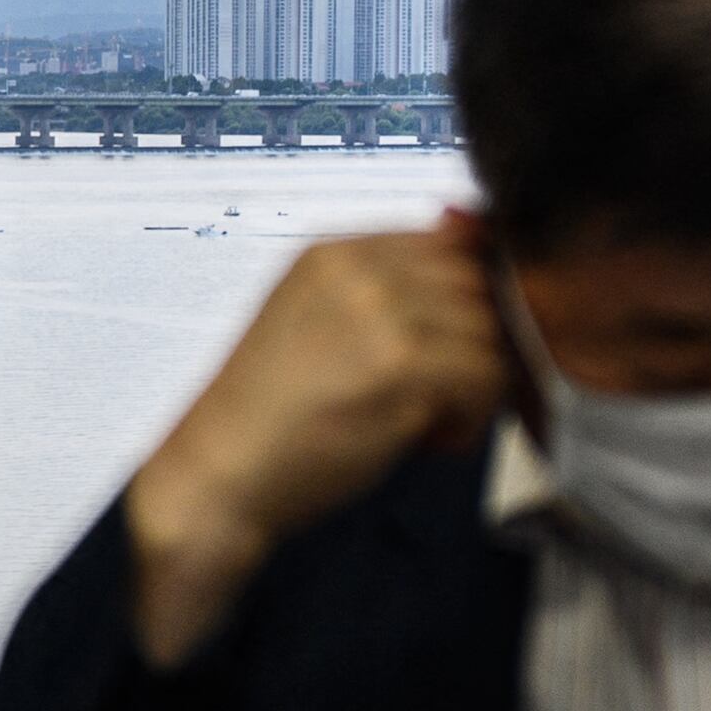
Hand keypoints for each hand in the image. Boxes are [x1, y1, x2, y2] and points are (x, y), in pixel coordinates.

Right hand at [119, 211, 506, 666]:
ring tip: (426, 420)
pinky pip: (485, 377)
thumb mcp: (322, 319)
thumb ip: (392, 285)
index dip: (463, 303)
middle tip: (436, 392)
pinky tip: (429, 439)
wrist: (222, 472)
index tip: (439, 349)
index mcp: (336, 250)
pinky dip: (468, 419)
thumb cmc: (275, 409)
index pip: (450, 246)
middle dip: (472, 344)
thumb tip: (479, 238)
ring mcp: (380, 314)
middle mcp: (359, 270)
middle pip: (477, 286)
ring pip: (489, 333)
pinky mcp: (400, 367)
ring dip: (472, 386)